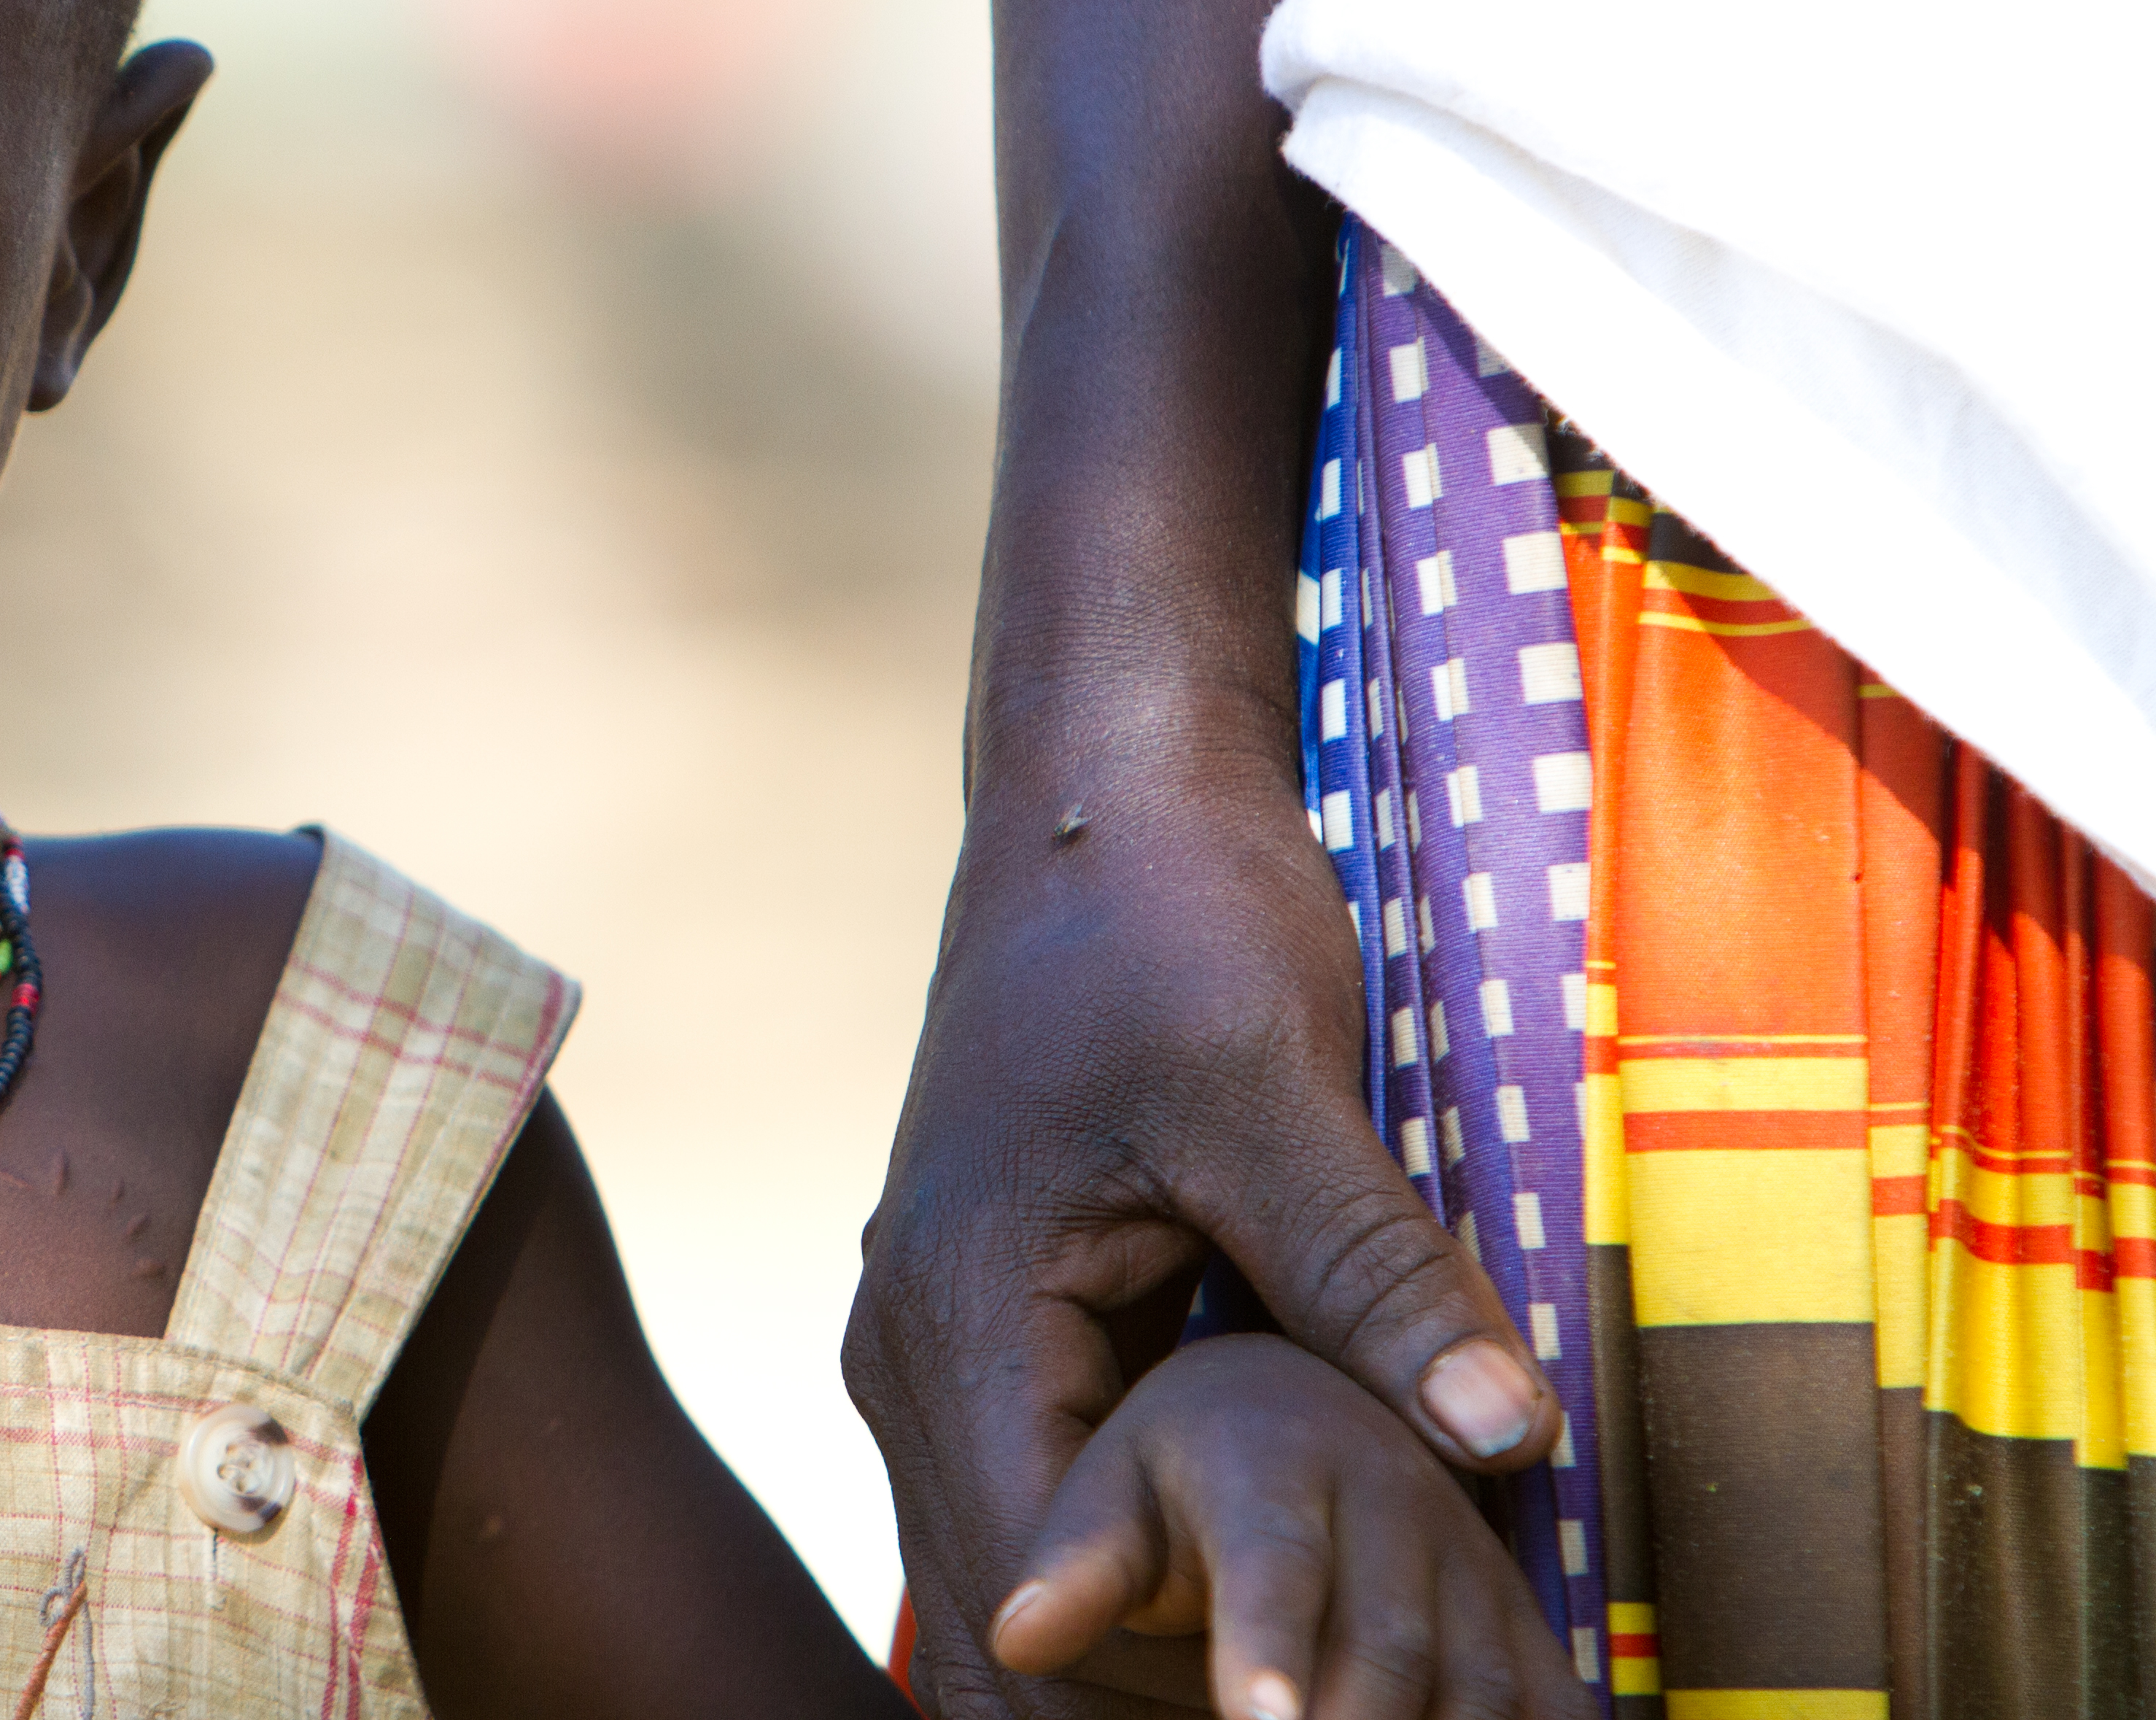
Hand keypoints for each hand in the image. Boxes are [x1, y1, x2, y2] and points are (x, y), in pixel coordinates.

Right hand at [844, 747, 1559, 1717]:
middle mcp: (918, 1362)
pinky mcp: (1010, 1335)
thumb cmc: (1166, 921)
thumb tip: (1512, 1441)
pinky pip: (1069, 1503)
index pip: (1039, 1598)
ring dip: (1166, 1651)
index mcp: (957, 1323)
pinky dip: (1163, 1570)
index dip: (1181, 1685)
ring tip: (1333, 1694)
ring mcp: (954, 1353)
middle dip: (1168, 1700)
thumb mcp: (1276, 1091)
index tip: (1325, 1717)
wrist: (1100, 802)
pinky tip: (1285, 1601)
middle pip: (1021, 1626)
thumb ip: (1376, 1274)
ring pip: (1039, 1577)